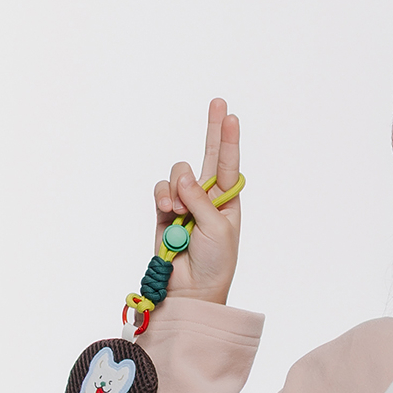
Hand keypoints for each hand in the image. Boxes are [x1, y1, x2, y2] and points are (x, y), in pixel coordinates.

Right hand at [153, 100, 241, 304]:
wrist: (191, 289)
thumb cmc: (214, 263)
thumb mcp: (217, 229)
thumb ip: (200, 199)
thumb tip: (183, 177)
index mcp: (228, 201)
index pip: (228, 164)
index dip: (228, 140)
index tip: (230, 115)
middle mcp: (207, 198)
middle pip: (208, 156)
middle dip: (212, 130)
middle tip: (218, 102)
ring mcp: (185, 203)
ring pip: (178, 174)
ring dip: (179, 189)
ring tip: (183, 213)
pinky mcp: (164, 211)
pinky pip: (161, 191)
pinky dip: (164, 197)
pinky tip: (170, 211)